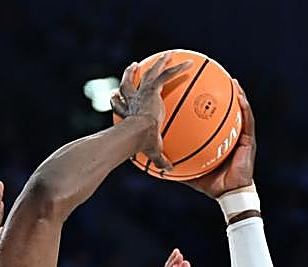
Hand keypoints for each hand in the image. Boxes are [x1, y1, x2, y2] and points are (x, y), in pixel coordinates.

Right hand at [111, 53, 192, 172]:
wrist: (138, 134)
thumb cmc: (141, 145)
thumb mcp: (151, 152)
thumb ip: (159, 159)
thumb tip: (168, 171)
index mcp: (129, 115)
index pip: (121, 106)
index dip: (118, 101)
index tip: (116, 96)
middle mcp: (133, 101)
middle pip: (129, 84)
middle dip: (131, 75)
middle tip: (134, 67)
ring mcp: (142, 93)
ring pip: (150, 73)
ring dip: (159, 63)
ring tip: (166, 55)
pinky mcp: (152, 89)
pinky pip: (167, 76)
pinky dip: (178, 69)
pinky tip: (191, 64)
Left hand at [184, 79, 255, 197]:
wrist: (228, 193)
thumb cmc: (209, 183)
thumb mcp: (188, 169)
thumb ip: (174, 161)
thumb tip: (156, 158)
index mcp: (215, 139)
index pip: (208, 120)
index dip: (203, 105)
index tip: (195, 90)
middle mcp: (228, 134)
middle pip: (223, 112)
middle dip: (221, 95)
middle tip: (214, 78)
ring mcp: (239, 136)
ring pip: (238, 112)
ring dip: (236, 95)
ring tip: (232, 81)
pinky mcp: (248, 139)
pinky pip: (247, 120)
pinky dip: (245, 107)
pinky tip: (240, 96)